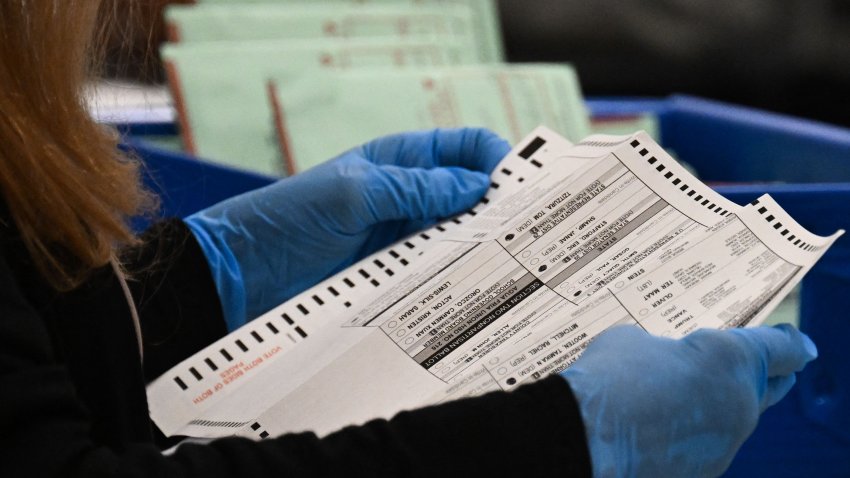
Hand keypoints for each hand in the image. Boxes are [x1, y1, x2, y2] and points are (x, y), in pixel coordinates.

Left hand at [185, 128, 510, 328]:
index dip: (496, 158)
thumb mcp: (354, 192)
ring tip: (507, 258)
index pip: (465, 147)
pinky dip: (458, 272)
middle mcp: (410, 193)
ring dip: (482, 242)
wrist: (247, 269)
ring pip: (461, 233)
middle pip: (472, 192)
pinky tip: (473, 282)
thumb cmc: (291, 216)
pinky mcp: (397, 270)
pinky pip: (438, 267)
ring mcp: (405, 233)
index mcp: (402, 158)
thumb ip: (415, 188)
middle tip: (525, 228)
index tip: (519, 184)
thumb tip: (476, 186)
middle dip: (499, 204)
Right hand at [561, 324, 817, 477]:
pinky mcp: (703, 471)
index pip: (781, 348)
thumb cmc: (610, 379)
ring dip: (713, 408)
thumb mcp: (636, 340)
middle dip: (763, 377)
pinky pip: (705, 446)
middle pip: (770, 389)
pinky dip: (689, 437)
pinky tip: (655, 428)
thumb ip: (667, 349)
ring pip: (731, 421)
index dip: (789, 344)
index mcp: (730, 359)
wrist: (586, 438)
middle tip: (751, 368)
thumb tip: (665, 363)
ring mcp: (723, 445)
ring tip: (671, 399)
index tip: (796, 345)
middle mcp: (740, 404)